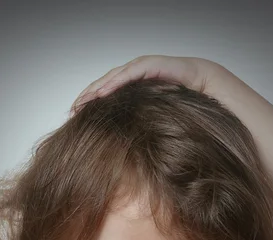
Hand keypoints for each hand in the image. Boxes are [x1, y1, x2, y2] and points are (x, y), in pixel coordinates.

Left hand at [69, 55, 222, 115]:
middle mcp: (130, 74)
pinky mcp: (147, 65)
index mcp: (130, 85)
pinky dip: (112, 84)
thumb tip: (124, 141)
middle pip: (102, 85)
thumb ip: (138, 120)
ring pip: (110, 79)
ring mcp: (138, 67)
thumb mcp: (152, 113)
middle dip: (86, 98)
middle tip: (72, 111)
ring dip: (94, 91)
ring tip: (82, 103)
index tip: (75, 116)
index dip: (89, 103)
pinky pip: (126, 75)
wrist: (200, 83)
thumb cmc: (177, 98)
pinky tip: (101, 93)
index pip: (104, 92)